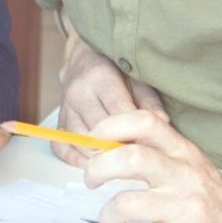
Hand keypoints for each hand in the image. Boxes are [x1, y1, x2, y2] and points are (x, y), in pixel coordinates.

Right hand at [56, 35, 167, 166]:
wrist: (83, 59)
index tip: (149, 144)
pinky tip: (93, 163)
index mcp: (99, 77)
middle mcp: (78, 93)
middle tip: (138, 157)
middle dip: (120, 147)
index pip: (119, 113)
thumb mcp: (138, 78)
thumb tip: (162, 123)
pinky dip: (76, 158)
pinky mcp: (58, 121)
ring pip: (81, 142)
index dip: (135, 132)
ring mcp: (65, 108)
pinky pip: (61, 146)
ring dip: (101, 155)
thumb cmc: (114, 70)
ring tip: (120, 161)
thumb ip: (150, 101)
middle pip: (99, 131)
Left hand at [82, 109, 221, 222]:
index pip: (144, 122)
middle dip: (97, 168)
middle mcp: (186, 175)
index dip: (110, 126)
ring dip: (108, 216)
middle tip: (90, 181)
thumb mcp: (191, 169)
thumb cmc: (216, 205)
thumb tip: (107, 146)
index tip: (92, 141)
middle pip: (130, 157)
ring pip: (126, 203)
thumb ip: (158, 155)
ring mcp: (189, 207)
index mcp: (184, 153)